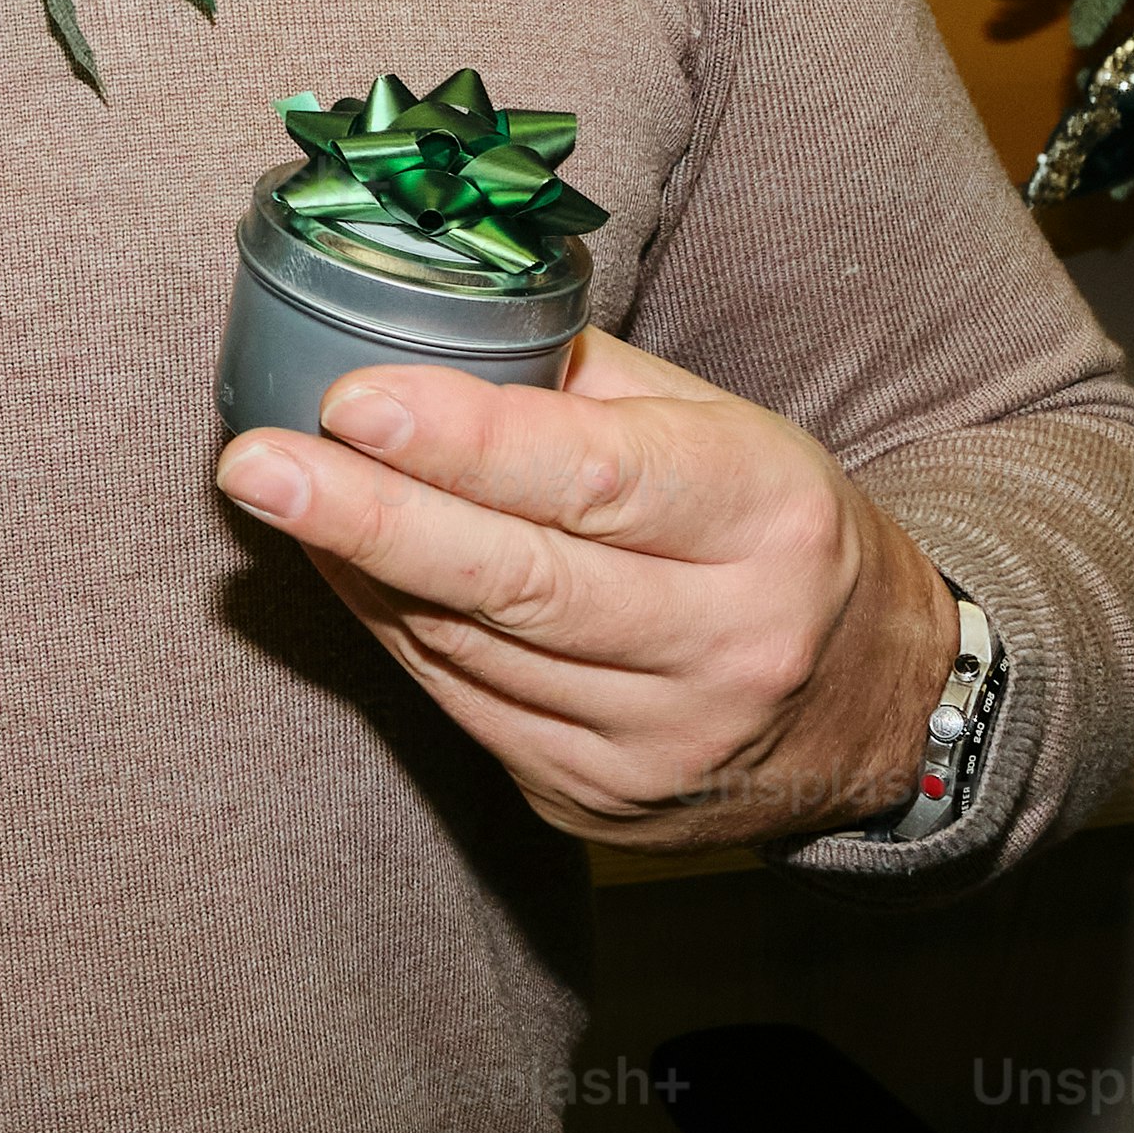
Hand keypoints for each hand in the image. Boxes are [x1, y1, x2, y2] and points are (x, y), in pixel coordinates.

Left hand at [214, 330, 956, 856]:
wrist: (879, 706)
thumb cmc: (773, 529)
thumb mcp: (726, 428)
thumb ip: (585, 385)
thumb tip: (427, 330)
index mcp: (765, 516)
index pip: (593, 481)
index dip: (464, 442)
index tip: (350, 399)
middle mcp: (726, 642)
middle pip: (518, 581)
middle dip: (370, 517)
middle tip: (254, 464)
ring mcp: (663, 743)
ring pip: (473, 650)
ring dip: (364, 568)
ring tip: (285, 491)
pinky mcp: (603, 802)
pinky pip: (465, 705)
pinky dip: (396, 630)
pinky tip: (348, 567)